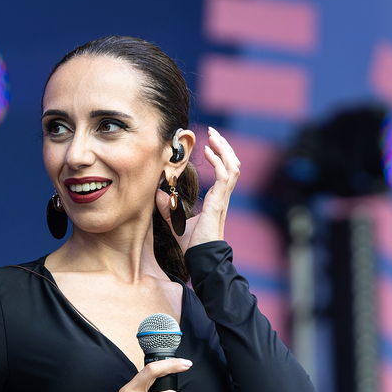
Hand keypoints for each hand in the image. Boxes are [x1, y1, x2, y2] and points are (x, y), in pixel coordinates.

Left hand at [155, 126, 239, 251]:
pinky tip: (209, 151)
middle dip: (224, 147)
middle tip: (214, 132)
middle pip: (232, 164)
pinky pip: (224, 176)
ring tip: (214, 136)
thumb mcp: (176, 222)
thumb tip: (158, 194)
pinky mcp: (219, 202)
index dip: (219, 156)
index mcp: (216, 199)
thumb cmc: (193, 244)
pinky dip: (218, 161)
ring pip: (232, 167)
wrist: (201, 258)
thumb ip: (168, 208)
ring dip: (224, 149)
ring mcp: (222, 199)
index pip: (224, 171)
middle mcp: (222, 197)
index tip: (209, 144)